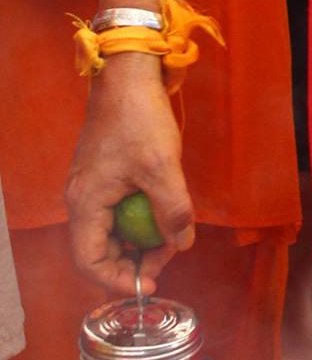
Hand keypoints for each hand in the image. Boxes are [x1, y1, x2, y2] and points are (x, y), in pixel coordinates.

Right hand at [65, 56, 195, 295]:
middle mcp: (81, 201)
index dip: (119, 281)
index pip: (89, 262)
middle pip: (100, 252)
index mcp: (86, 204)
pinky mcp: (103, 178)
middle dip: (135, 261)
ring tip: (172, 235)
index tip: (153, 282)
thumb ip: (173, 210)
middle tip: (171, 253)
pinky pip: (116, 214)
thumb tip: (182, 243)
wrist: (127, 77)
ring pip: (110, 233)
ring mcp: (91, 189)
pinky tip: (164, 213)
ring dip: (139, 241)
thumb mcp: (163, 167)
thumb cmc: (139, 119)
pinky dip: (138, 221)